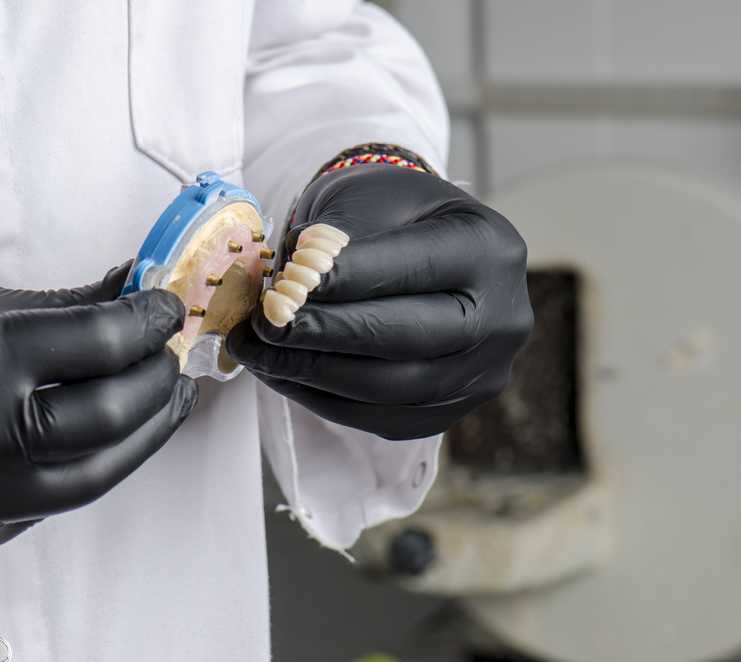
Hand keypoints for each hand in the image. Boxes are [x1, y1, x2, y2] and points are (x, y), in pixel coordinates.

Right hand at [0, 263, 196, 572]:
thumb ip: (47, 307)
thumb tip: (124, 293)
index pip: (97, 344)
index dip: (147, 323)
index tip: (166, 310)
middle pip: (109, 418)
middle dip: (157, 382)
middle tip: (172, 358)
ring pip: (93, 478)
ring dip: (142, 437)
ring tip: (162, 404)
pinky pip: (43, 508)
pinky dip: (84, 470)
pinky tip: (101, 442)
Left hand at [228, 164, 532, 439]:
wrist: (418, 245)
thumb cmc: (389, 216)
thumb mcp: (368, 199)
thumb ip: (336, 237)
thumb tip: (289, 286)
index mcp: (489, 248)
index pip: (413, 270)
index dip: (344, 280)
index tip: (284, 284)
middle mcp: (502, 317)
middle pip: (408, 338)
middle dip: (326, 333)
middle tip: (265, 324)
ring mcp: (482, 372)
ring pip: (391, 388)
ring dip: (313, 372)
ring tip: (257, 349)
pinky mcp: (449, 410)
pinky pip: (379, 417)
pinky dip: (321, 398)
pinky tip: (281, 372)